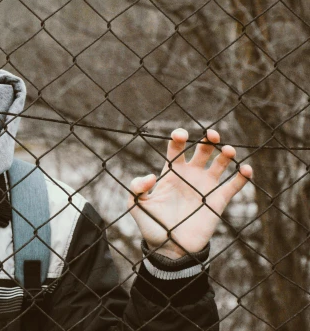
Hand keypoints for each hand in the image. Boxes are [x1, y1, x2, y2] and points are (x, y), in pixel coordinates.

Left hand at [127, 128, 252, 258]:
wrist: (170, 249)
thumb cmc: (151, 225)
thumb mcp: (136, 205)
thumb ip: (136, 187)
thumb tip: (150, 176)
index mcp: (170, 173)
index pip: (176, 149)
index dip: (179, 138)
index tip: (181, 135)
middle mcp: (190, 176)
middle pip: (202, 151)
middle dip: (208, 140)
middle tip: (212, 135)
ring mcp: (205, 187)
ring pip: (220, 164)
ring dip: (226, 154)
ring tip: (228, 150)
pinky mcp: (218, 201)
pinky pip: (233, 186)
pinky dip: (242, 176)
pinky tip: (246, 169)